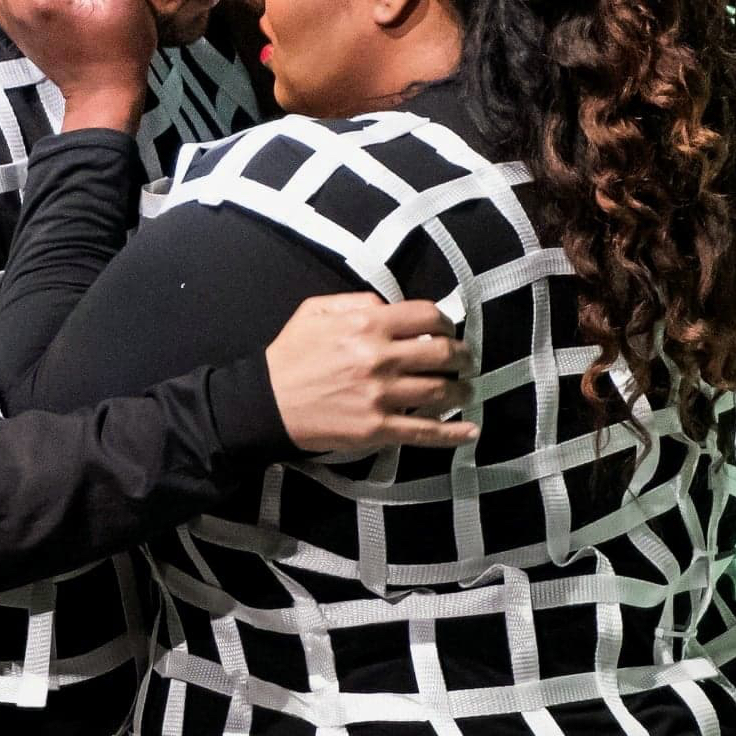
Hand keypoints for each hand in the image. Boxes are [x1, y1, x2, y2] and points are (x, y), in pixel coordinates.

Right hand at [265, 293, 477, 450]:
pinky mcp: (377, 428)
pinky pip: (424, 432)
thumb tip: (390, 307)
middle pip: (442, 354)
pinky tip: (470, 431)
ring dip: (461, 390)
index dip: (445, 322)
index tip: (447, 331)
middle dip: (461, 356)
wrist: (265, 403)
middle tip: (464, 361)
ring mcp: (381, 396)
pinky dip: (453, 433)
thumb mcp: (315, 311)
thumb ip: (355, 301)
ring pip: (440, 392)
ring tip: (465, 390)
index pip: (426, 316)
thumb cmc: (289, 355)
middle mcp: (379, 358)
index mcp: (366, 324)